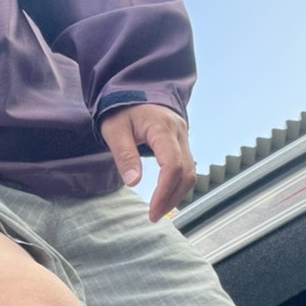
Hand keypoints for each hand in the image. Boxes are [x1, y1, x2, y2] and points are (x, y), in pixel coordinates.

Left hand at [99, 103, 195, 220]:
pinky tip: (166, 196)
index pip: (172, 164)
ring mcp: (184, 138)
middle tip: (154, 216)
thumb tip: (133, 182)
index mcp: (162, 128)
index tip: (153, 210)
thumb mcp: (115, 129)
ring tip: (159, 210)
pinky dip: (179, 185)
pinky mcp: (183, 143)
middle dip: (172, 197)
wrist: (135, 90)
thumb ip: (124, 154)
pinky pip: (187, 168)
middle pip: (186, 172)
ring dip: (177, 194)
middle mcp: (179, 133)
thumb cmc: (122, 109)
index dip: (165, 191)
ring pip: (191, 172)